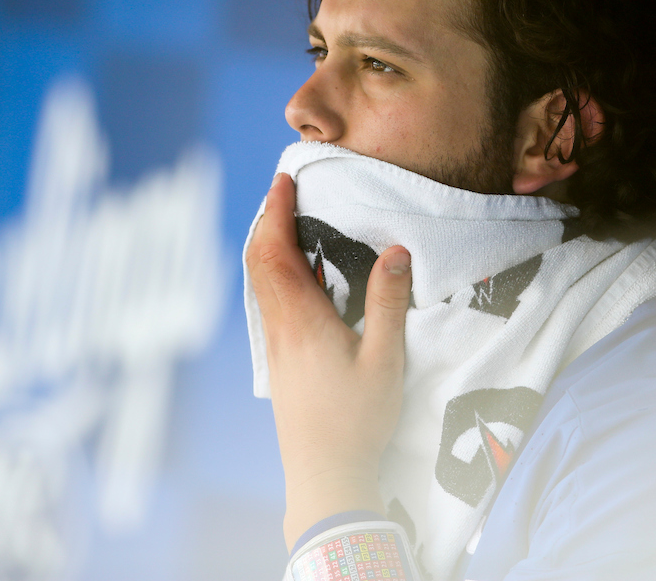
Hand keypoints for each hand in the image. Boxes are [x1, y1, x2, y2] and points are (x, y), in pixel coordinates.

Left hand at [245, 173, 412, 548]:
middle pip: (260, 261)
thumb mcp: (384, 361)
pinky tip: (303, 277)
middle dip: (269, 220)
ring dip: (271, 246)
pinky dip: (278, 273)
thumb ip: (388, 303)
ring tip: (293, 223)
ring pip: (262, 282)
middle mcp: (280, 328)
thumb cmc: (356, 421)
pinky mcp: (282, 361)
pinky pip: (272, 301)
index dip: (277, 212)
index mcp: (300, 320)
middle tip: (287, 191)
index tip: (285, 180)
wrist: (324, 475)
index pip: (275, 252)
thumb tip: (396, 250)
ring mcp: (277, 346)